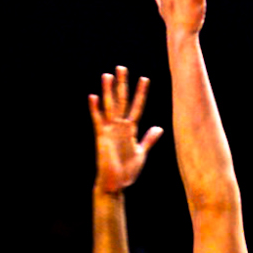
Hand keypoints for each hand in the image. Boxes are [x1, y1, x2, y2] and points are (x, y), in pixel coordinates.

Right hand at [89, 67, 162, 193]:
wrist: (115, 184)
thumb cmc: (127, 171)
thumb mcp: (142, 153)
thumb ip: (149, 139)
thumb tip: (159, 127)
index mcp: (130, 130)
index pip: (137, 107)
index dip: (141, 93)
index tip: (145, 78)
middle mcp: (119, 127)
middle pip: (122, 101)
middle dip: (122, 85)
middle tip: (122, 67)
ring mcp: (110, 131)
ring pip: (110, 107)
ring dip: (109, 91)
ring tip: (107, 75)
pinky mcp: (102, 137)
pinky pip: (98, 120)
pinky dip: (95, 109)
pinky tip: (93, 96)